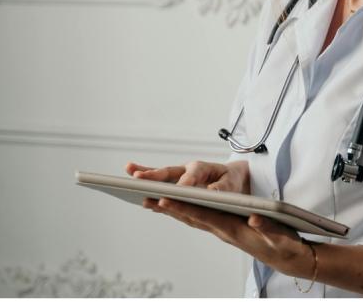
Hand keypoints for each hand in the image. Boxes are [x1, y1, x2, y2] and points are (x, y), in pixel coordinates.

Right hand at [125, 160, 249, 193]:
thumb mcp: (233, 182)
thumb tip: (212, 193)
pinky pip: (161, 184)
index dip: (184, 183)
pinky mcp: (176, 183)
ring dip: (145, 175)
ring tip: (129, 172)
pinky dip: (149, 183)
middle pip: (169, 172)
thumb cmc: (233, 179)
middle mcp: (188, 171)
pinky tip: (136, 188)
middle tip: (137, 176)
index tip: (176, 190)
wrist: (233, 177)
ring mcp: (180, 177)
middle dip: (154, 174)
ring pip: (161, 176)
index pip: (191, 175)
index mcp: (203, 169)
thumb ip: (224, 187)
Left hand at [126, 161, 311, 278]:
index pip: (203, 216)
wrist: (287, 257)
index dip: (183, 207)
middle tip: (146, 197)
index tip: (164, 200)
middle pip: (191, 217)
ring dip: (172, 210)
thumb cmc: (283, 245)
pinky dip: (184, 212)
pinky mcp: (225, 228)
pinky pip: (200, 219)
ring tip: (151, 200)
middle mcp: (223, 230)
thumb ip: (268, 227)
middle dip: (168, 208)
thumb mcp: (280, 236)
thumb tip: (254, 217)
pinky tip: (174, 207)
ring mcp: (222, 230)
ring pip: (192, 219)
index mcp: (233, 229)